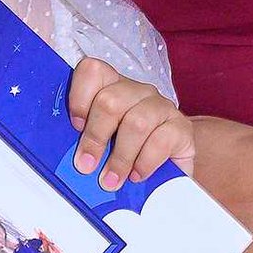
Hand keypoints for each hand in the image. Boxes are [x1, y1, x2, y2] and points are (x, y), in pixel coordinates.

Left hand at [67, 58, 194, 187]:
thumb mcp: (102, 147)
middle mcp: (138, 92)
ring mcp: (162, 107)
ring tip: (110, 180)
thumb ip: (85, 143)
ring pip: (136, 122)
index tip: (75, 128)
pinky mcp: (182, 128)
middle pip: (110, 101)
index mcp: (112, 87)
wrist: (169, 171)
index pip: (93, 71)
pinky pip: (161, 140)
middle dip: (95, 137)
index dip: (79, 98)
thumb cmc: (127, 156)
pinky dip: (144, 162)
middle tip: (86, 166)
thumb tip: (71, 158)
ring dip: (119, 157)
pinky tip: (137, 176)